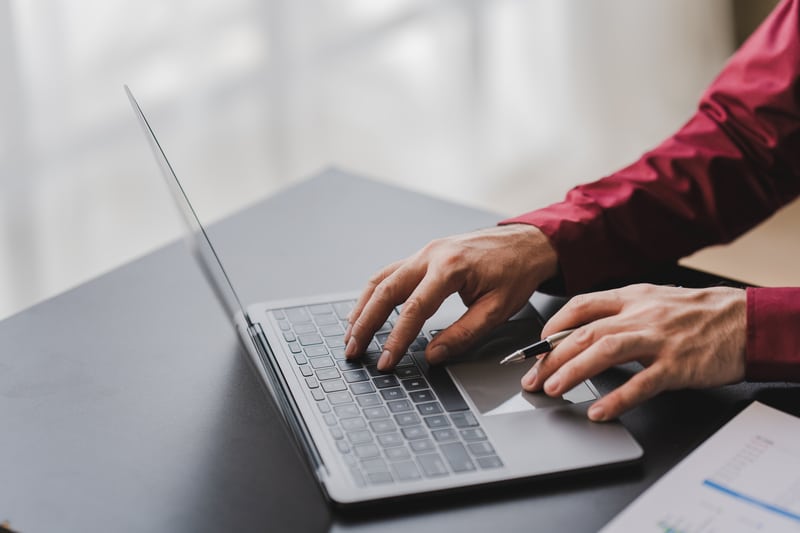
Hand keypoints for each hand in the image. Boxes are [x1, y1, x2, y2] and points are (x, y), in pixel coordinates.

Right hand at [344, 225, 557, 369]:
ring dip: (363, 307)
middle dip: (366, 323)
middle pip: (386, 290)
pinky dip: (374, 292)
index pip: (414, 309)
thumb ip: (463, 334)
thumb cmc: (516, 273)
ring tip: (351, 334)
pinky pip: (390, 272)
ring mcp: (425, 251)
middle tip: (353, 349)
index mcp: (450, 268)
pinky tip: (366, 309)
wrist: (527, 242)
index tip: (385, 361)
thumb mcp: (497, 309)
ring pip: (382, 279)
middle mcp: (431, 255)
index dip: (396, 338)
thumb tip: (432, 355)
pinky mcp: (425, 254)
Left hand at [522, 284, 746, 420]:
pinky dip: (617, 398)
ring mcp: (658, 340)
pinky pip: (641, 383)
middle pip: (583, 332)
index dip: (552, 326)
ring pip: (604, 350)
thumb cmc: (699, 314)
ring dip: (573, 370)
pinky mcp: (677, 366)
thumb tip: (583, 329)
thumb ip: (621, 312)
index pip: (580, 306)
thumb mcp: (654, 301)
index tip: (536, 346)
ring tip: (553, 389)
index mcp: (632, 297)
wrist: (746, 321)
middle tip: (533, 379)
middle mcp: (640, 315)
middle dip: (551, 357)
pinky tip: (599, 411)